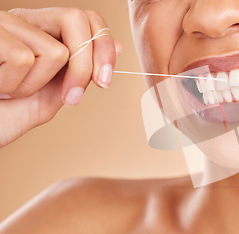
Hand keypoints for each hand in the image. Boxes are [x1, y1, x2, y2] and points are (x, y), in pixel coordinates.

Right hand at [0, 8, 119, 147]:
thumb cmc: (4, 116)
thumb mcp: (51, 97)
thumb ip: (81, 73)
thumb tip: (116, 47)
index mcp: (40, 33)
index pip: (85, 19)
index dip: (102, 47)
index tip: (104, 82)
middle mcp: (22, 22)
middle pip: (76, 19)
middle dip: (85, 66)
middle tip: (72, 98)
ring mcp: (2, 24)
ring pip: (54, 50)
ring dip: (36, 85)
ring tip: (10, 92)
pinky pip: (23, 58)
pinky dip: (14, 85)